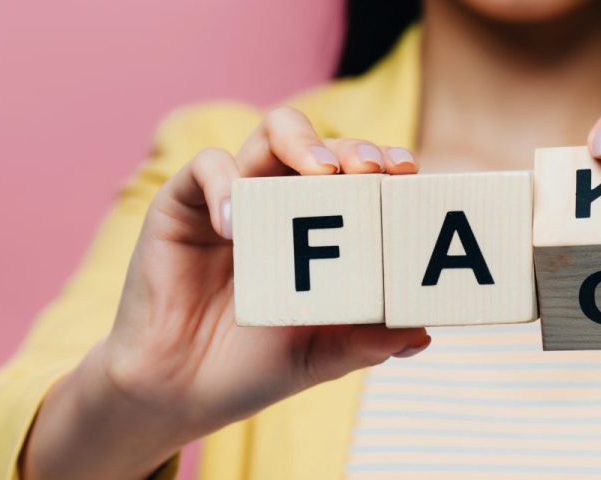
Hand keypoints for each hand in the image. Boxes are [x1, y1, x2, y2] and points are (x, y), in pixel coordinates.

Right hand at [22, 107, 429, 479]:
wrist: (179, 391)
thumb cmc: (255, 366)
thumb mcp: (320, 357)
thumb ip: (366, 343)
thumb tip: (421, 335)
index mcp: (325, 228)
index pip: (363, 178)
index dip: (387, 165)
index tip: (408, 173)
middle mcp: (284, 201)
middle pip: (324, 145)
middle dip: (351, 147)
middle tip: (369, 169)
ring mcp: (237, 198)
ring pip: (271, 135)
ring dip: (301, 142)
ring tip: (321, 171)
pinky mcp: (185, 205)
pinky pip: (206, 167)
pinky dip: (225, 183)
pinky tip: (236, 223)